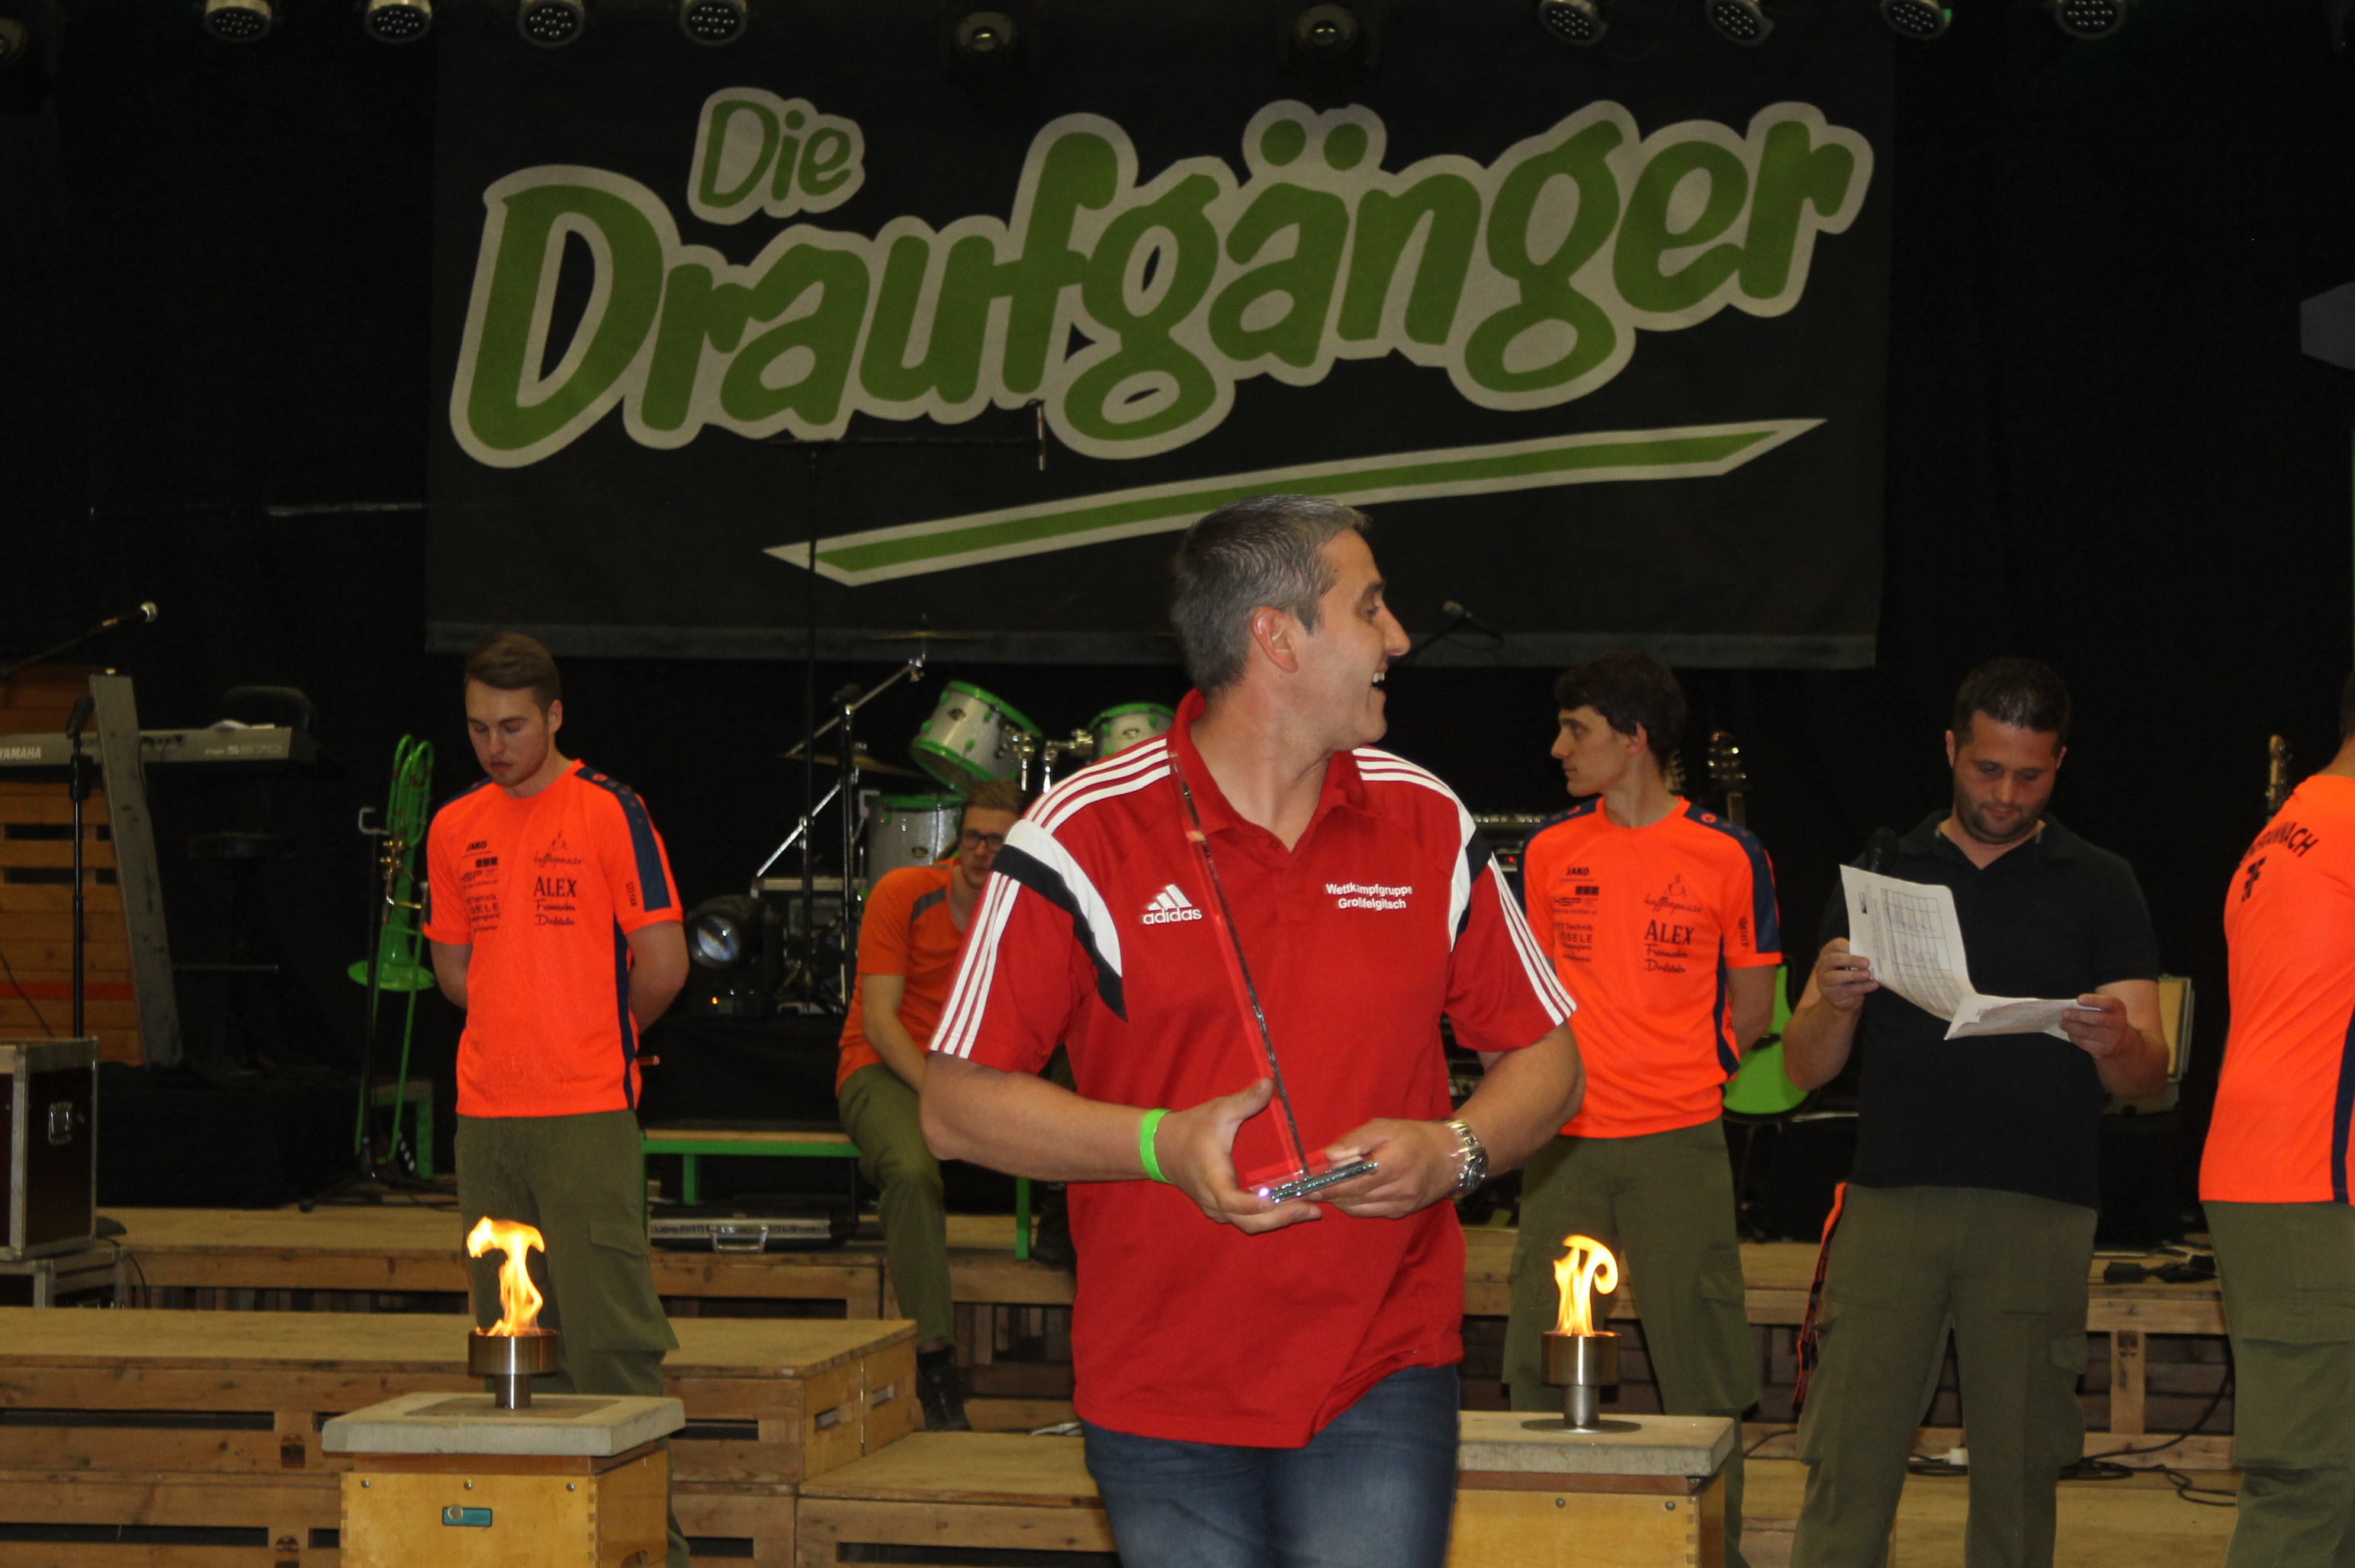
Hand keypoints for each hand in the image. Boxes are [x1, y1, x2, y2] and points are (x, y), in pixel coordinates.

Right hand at [1153, 1080, 1321, 1234]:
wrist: (1162, 1148)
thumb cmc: (1192, 1128)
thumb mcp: (1218, 1111)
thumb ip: (1245, 1100)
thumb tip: (1270, 1083)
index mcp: (1212, 1176)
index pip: (1230, 1199)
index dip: (1250, 1204)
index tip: (1273, 1200)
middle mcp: (1213, 1199)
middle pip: (1247, 1222)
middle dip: (1280, 1218)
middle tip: (1311, 1210)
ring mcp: (1216, 1209)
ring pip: (1248, 1225)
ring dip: (1277, 1221)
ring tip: (1308, 1211)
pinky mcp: (1220, 1210)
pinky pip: (1245, 1222)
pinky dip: (1267, 1219)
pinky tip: (1290, 1208)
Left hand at [1315, 1119, 1462, 1219]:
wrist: (1451, 1156)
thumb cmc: (1416, 1136)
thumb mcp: (1386, 1127)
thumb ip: (1357, 1140)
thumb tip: (1330, 1155)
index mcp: (1395, 1163)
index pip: (1355, 1182)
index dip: (1330, 1186)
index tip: (1310, 1186)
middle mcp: (1400, 1188)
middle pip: (1355, 1198)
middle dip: (1331, 1194)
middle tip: (1312, 1188)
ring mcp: (1403, 1204)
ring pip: (1360, 1209)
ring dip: (1341, 1201)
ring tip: (1329, 1189)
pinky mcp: (1403, 1212)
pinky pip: (1371, 1212)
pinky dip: (1356, 1205)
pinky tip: (1350, 1193)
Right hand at [1813, 938, 1878, 1011]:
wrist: (1839, 996)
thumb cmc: (1847, 973)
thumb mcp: (1849, 963)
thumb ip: (1857, 957)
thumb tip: (1873, 954)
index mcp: (1828, 953)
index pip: (1835, 945)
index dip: (1848, 946)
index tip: (1862, 949)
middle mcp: (1823, 966)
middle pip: (1833, 959)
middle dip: (1851, 960)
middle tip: (1867, 963)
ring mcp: (1825, 981)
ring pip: (1837, 977)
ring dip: (1855, 975)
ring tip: (1868, 974)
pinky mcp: (1832, 995)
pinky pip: (1847, 990)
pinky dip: (1862, 987)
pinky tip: (1873, 985)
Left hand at [2059, 993, 2131, 1058]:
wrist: (2118, 1041)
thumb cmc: (2105, 1018)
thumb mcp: (2104, 1009)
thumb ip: (2091, 1005)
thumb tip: (2070, 1007)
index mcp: (2118, 1009)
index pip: (2109, 1003)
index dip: (2093, 1000)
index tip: (2078, 999)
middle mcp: (2118, 1024)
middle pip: (2097, 1019)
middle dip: (2078, 1016)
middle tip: (2064, 1013)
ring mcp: (2112, 1039)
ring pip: (2088, 1032)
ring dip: (2071, 1027)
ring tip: (2062, 1023)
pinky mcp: (2103, 1050)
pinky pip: (2085, 1043)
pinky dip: (2074, 1036)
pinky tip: (2069, 1032)